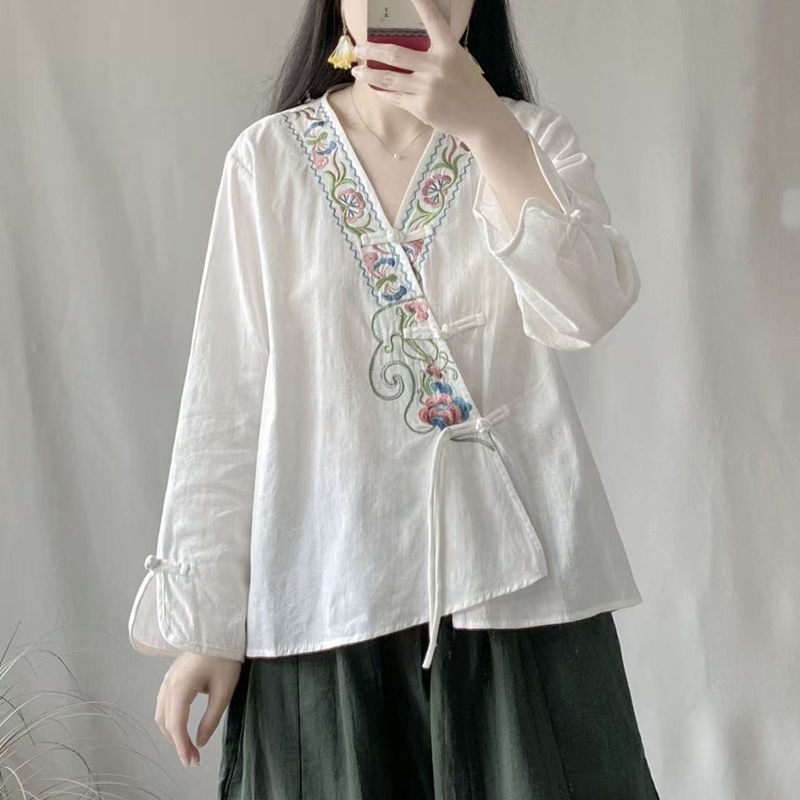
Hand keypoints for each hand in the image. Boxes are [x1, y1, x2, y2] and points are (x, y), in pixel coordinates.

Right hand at [154, 651, 241, 767]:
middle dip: (177, 742)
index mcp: (181, 687)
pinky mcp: (171, 675)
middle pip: (165, 721)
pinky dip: (169, 718)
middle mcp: (168, 684)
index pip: (176, 724)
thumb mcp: (224, 690)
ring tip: (187, 744)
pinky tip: (181, 724)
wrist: (219, 629)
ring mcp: (167, 678)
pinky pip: (163, 702)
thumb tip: (199, 741)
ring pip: (161, 713)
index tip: (191, 761)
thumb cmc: (225, 656)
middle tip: (192, 757)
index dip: (182, 746)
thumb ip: (211, 718)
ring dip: (171, 731)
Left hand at [350, 0, 505, 142]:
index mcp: (449, 50)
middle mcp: (436, 67)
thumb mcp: (458, 62)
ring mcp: (427, 89)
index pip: (432, 19)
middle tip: (359, 49)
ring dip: (369, 75)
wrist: (481, 119)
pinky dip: (383, 93)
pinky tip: (375, 88)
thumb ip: (437, 53)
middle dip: (372, 51)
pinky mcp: (421, 108)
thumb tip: (407, 51)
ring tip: (358, 72)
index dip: (420, 2)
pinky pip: (396, 98)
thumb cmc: (469, 88)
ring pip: (389, 79)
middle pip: (395, 54)